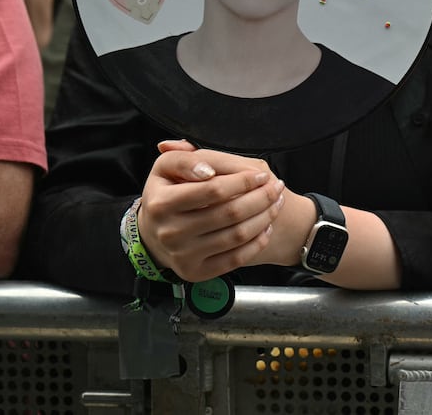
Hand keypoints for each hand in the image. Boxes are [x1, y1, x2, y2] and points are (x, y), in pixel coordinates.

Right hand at [137, 140, 285, 281]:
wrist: (155, 233)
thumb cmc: (167, 194)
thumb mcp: (167, 168)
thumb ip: (186, 159)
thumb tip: (207, 170)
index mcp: (161, 203)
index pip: (213, 190)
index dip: (243, 181)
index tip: (261, 175)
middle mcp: (170, 232)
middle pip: (230, 213)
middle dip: (261, 197)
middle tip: (276, 187)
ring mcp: (183, 255)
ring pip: (237, 235)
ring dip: (265, 217)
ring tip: (276, 202)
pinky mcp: (196, 272)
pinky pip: (235, 259)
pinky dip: (257, 242)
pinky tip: (265, 226)